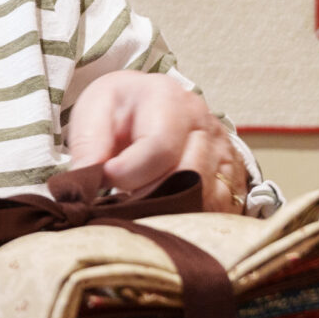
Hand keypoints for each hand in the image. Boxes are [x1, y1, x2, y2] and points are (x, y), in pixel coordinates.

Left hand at [65, 70, 250, 213]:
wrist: (150, 105)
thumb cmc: (121, 108)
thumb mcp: (94, 109)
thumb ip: (88, 142)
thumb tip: (85, 179)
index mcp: (169, 99)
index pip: (160, 147)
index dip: (129, 172)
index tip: (106, 179)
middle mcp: (204, 122)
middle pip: (188, 176)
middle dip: (148, 196)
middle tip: (120, 199)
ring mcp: (223, 149)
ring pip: (206, 197)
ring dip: (169, 210)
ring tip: (140, 204)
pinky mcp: (233, 174)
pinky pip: (220, 209)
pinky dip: (191, 218)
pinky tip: (165, 213)